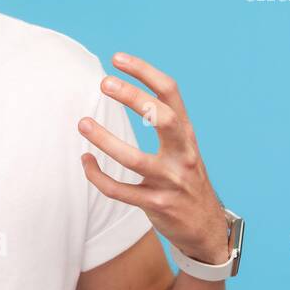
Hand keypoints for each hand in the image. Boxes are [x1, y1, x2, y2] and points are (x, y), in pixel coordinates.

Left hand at [77, 52, 229, 264]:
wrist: (206, 230)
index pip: (170, 93)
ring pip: (135, 159)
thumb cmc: (186, 181)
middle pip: (162, 117)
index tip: (117, 58)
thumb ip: (166, 124)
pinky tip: (85, 162)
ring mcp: (170, 181)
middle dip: (134, 98)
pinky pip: (120, 190)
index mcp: (187, 135)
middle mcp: (183, 154)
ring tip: (83, 123)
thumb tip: (132, 90)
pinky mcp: (156, 205)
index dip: (145, 72)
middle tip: (104, 83)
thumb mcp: (184, 148)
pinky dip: (98, 176)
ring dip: (105, 140)